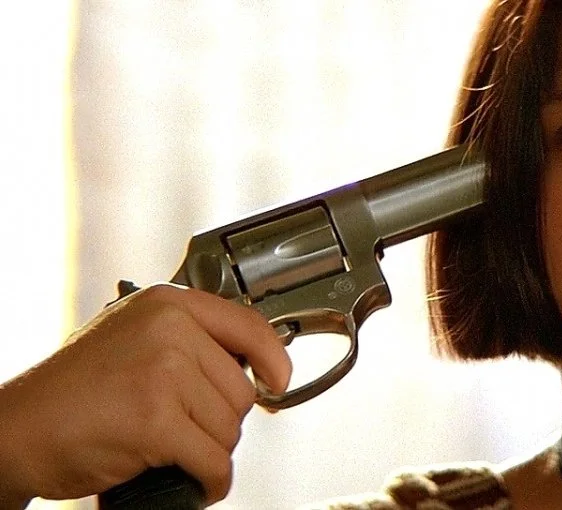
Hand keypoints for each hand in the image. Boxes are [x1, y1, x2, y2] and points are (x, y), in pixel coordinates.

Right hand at [0, 284, 290, 505]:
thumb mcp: (135, 337)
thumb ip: (189, 340)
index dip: (274, 359)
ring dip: (209, 448)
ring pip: (230, 428)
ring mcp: (162, 372)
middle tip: (185, 427)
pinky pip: (214, 460)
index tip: (279, 380)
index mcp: (168, 303)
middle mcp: (169, 329)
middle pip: (241, 390)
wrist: (19, 428)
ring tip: (172, 445)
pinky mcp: (155, 419)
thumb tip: (252, 363)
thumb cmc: (76, 389)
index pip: (250, 326)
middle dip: (221, 420)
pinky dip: (210, 480)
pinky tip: (197, 480)